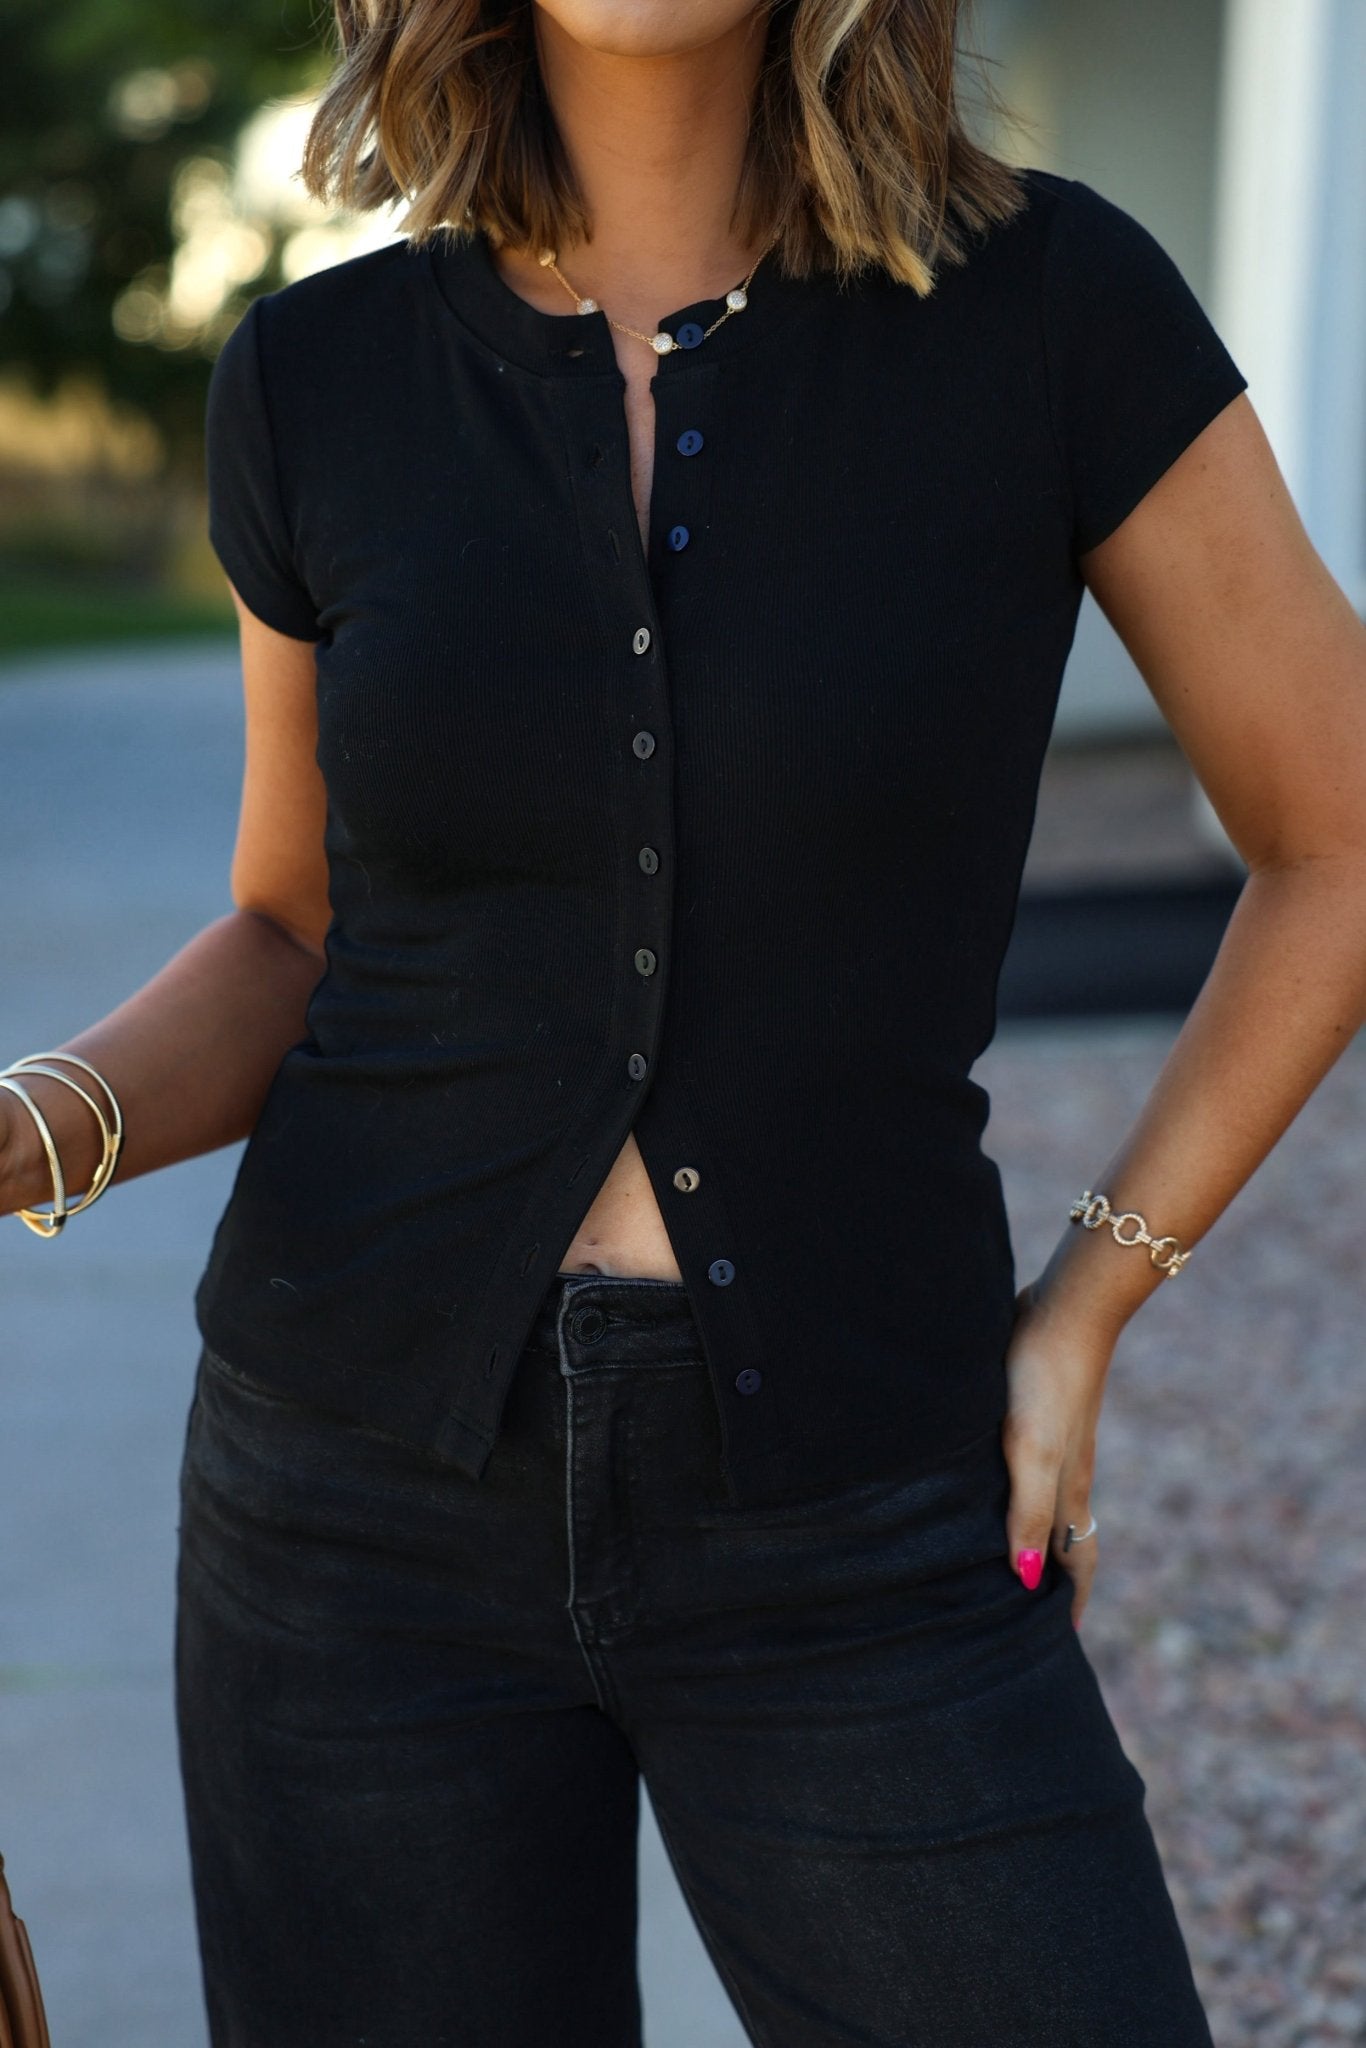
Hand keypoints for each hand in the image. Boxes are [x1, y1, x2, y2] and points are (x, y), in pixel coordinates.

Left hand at [1001, 1278, 1114, 1628]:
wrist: (1065, 1308)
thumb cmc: (1044, 1380)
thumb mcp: (1031, 1450)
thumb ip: (1028, 1512)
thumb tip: (1028, 1581)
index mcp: (1070, 1490)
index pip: (1077, 1562)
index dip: (1070, 1602)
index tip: (1061, 1645)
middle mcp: (1068, 1472)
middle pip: (1065, 1537)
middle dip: (1054, 1578)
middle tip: (1029, 1615)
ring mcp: (1055, 1441)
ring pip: (1047, 1503)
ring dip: (1034, 1534)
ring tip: (1008, 1561)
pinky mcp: (1037, 1412)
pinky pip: (1031, 1468)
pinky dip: (1020, 1493)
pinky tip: (992, 1485)